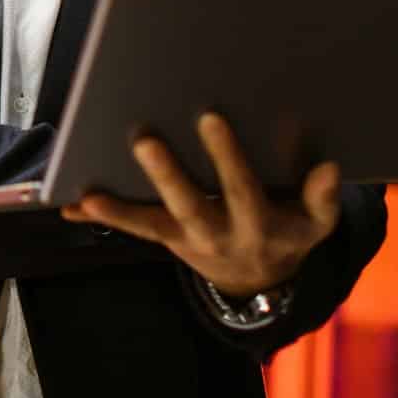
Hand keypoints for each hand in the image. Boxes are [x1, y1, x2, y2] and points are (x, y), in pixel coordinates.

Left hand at [60, 112, 341, 297]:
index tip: (210, 117)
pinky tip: (68, 204)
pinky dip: (102, 216)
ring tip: (87, 192)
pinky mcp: (165, 238)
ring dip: (118, 209)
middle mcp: (218, 235)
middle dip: (166, 175)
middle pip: (189, 206)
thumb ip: (320, 199)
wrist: (261, 280)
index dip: (227, 157)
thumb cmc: (288, 232)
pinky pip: (131, 229)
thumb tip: (328, 168)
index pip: (242, 188)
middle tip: (144, 139)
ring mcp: (187, 239)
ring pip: (150, 225)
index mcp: (258, 224)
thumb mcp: (315, 224)